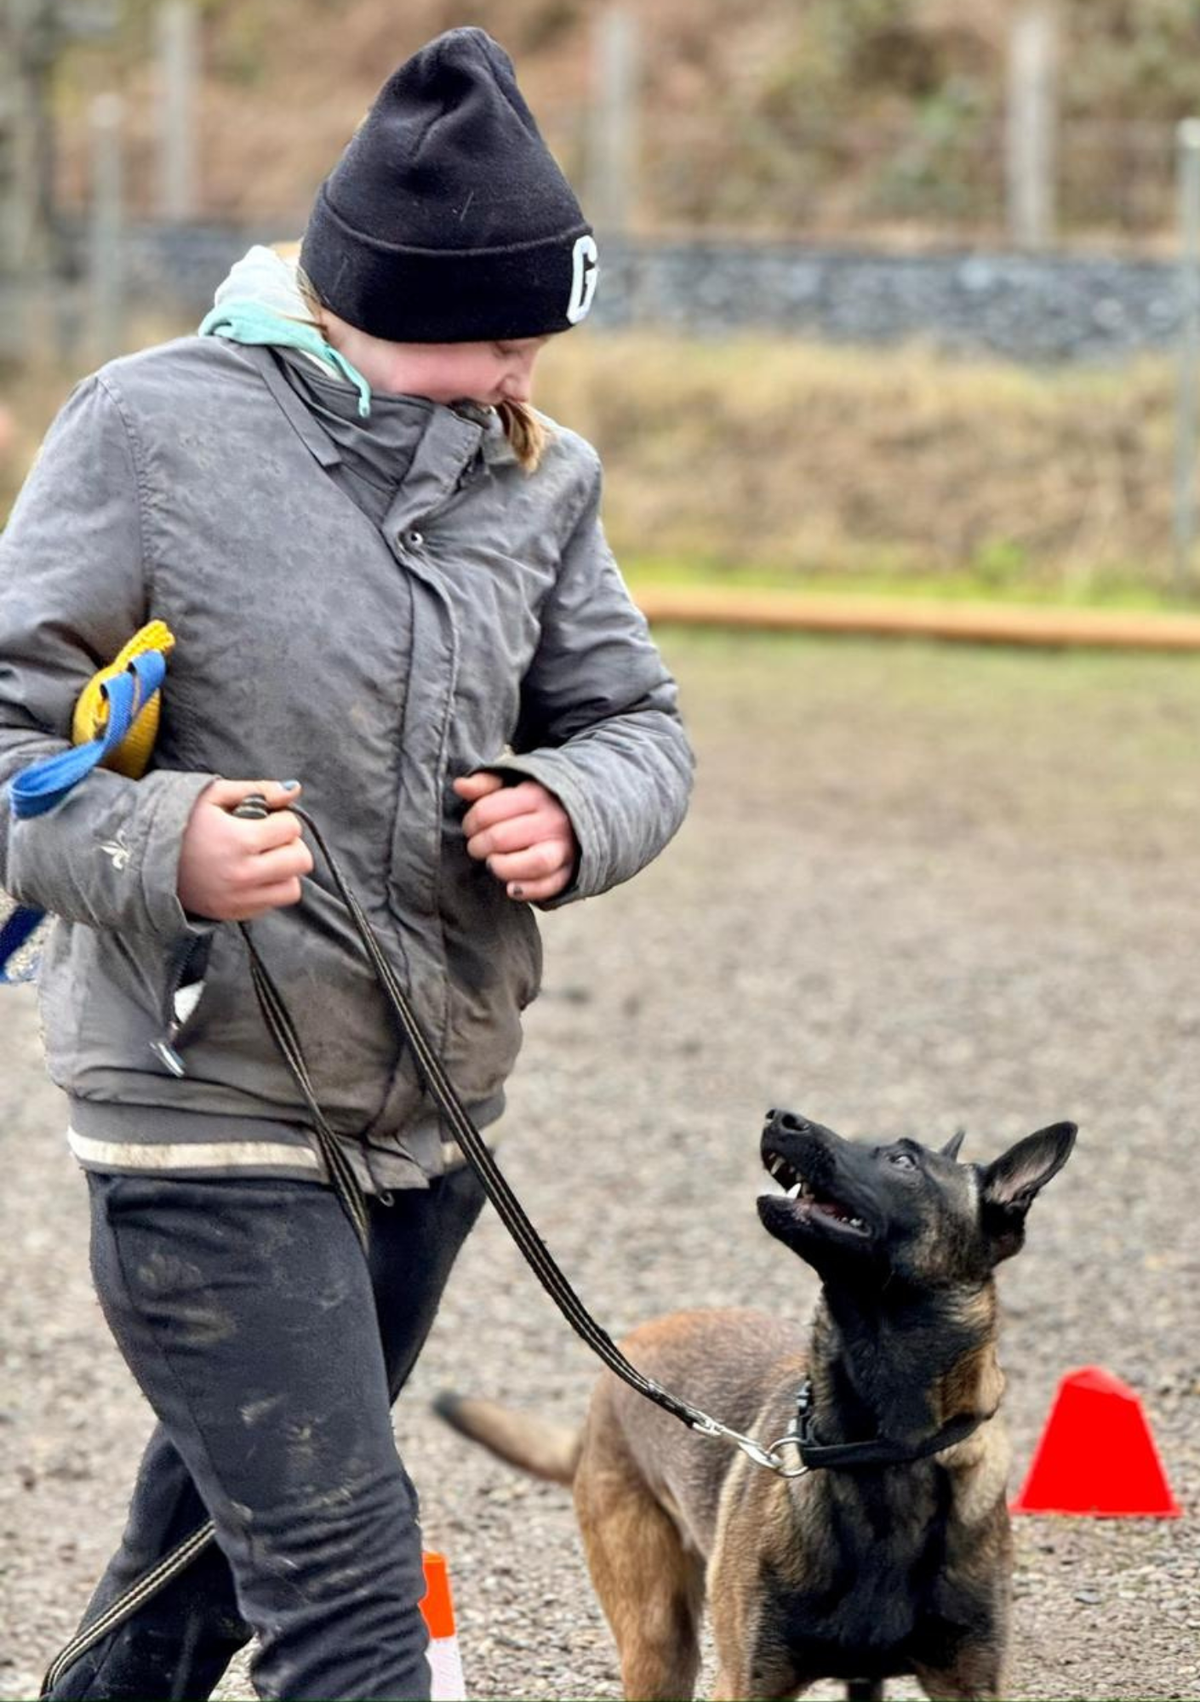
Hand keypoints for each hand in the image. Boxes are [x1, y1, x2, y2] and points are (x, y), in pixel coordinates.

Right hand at [177, 780, 313, 920]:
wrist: (141, 860)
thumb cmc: (180, 822)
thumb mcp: (213, 795)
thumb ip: (258, 790)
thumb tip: (295, 790)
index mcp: (239, 840)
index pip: (292, 828)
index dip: (282, 819)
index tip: (264, 818)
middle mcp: (243, 874)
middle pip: (301, 861)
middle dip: (290, 845)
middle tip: (268, 840)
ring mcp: (239, 899)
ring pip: (292, 889)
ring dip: (284, 872)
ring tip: (262, 859)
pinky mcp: (234, 915)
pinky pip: (271, 905)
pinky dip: (267, 890)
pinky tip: (248, 876)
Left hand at [454, 773, 577, 902]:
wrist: (581, 817)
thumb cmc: (537, 804)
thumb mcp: (514, 786)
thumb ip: (486, 785)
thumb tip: (460, 786)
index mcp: (536, 795)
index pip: (488, 811)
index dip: (470, 823)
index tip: (470, 828)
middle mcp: (553, 821)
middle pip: (501, 838)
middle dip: (478, 846)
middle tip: (476, 847)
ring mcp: (564, 848)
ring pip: (533, 863)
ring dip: (502, 868)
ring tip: (492, 864)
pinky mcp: (570, 871)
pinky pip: (549, 886)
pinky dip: (527, 890)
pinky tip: (510, 887)